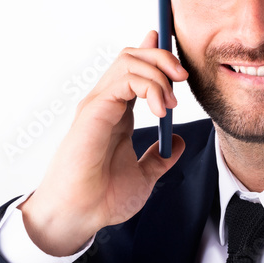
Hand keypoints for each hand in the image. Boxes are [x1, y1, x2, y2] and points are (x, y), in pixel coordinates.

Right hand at [20, 30, 187, 255]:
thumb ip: (159, 157)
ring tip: (171, 104)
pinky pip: (124, 79)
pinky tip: (160, 110)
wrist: (80, 216)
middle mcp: (105, 103)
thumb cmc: (101, 199)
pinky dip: (149, 87)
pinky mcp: (94, 110)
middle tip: (183, 77)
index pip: (133, 70)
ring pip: (129, 60)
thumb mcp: (144, 176)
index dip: (153, 52)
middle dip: (163, 56)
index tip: (171, 47)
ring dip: (158, 73)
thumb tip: (177, 142)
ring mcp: (98, 104)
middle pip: (132, 56)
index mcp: (116, 114)